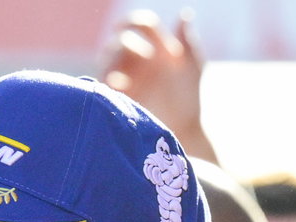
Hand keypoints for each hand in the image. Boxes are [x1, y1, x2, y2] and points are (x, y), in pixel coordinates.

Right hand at [100, 11, 213, 161]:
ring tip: (116, 74)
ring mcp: (126, 79)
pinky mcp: (117, 98)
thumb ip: (189, 42)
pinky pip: (102, 85)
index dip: (132, 21)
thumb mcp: (192, 69)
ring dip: (108, 62)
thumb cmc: (189, 101)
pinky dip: (105, 82)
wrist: (182, 133)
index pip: (141, 26)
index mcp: (156, 50)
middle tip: (124, 57)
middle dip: (118, 46)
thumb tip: (184, 15)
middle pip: (118, 42)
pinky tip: (114, 87)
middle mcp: (138, 62)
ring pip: (106, 61)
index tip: (127, 26)